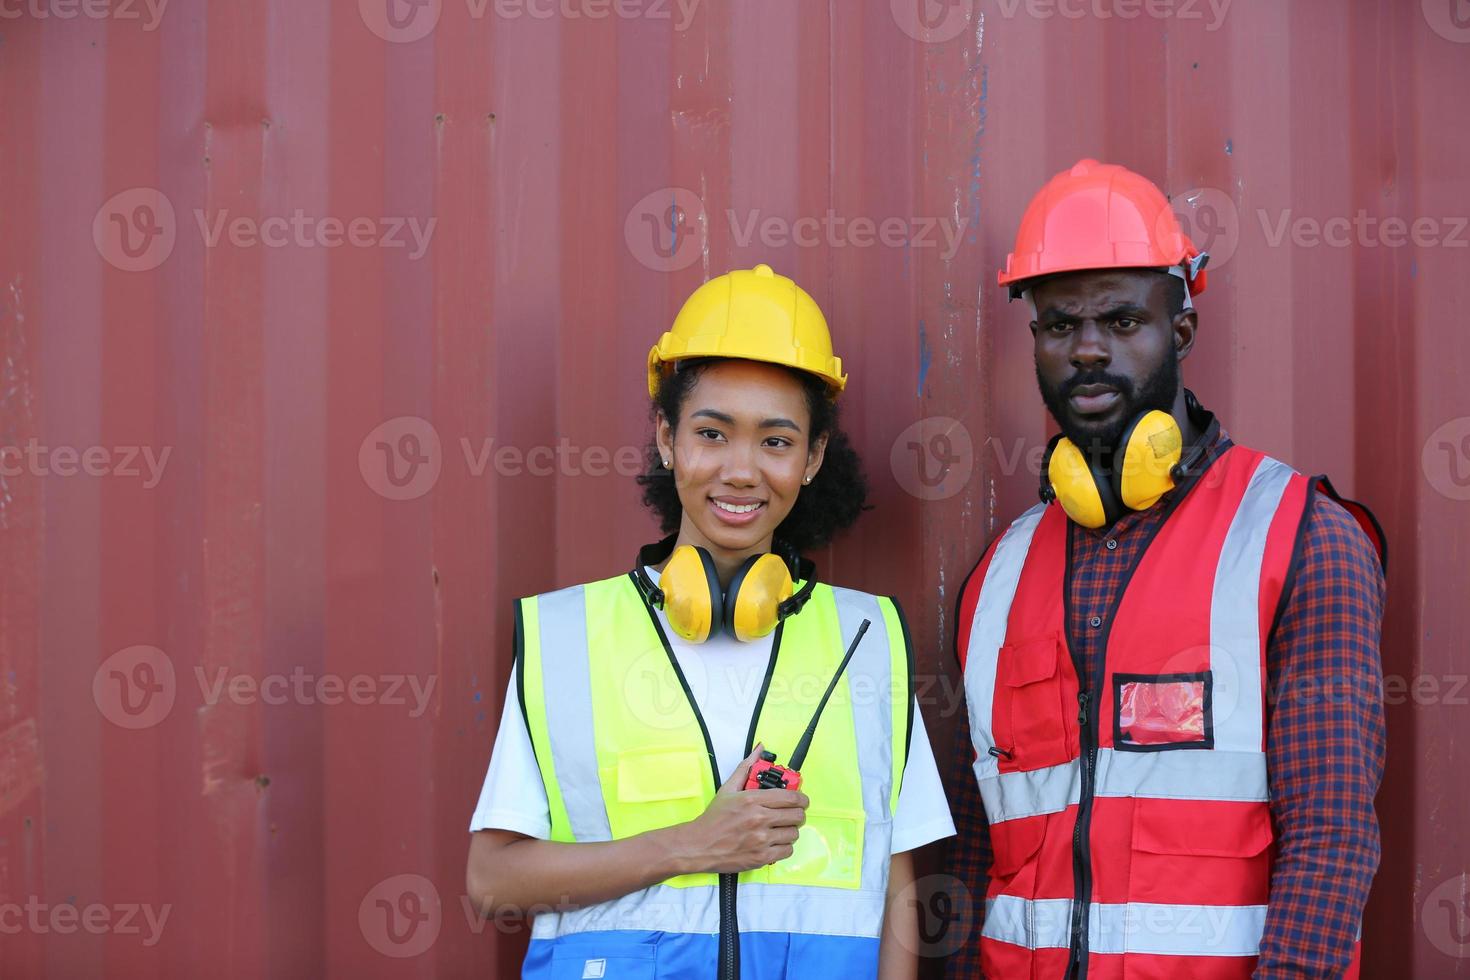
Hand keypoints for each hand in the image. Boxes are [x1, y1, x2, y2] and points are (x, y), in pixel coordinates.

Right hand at [667, 744, 809, 874]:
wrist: (699, 845)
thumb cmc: (714, 819)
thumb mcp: (728, 788)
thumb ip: (746, 768)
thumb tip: (760, 749)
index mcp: (752, 800)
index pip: (791, 797)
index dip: (802, 798)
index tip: (801, 800)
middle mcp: (759, 819)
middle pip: (797, 815)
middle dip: (797, 813)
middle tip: (791, 814)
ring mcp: (761, 840)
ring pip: (793, 833)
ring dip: (790, 830)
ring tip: (780, 828)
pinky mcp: (761, 857)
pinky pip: (787, 850)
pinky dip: (784, 846)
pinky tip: (775, 841)